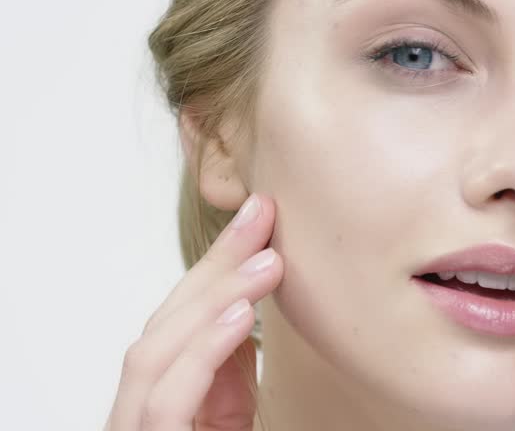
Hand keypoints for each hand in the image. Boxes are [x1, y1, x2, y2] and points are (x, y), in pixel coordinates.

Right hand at [104, 193, 281, 429]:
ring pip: (156, 351)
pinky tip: (240, 316)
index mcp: (150, 393)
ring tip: (267, 262)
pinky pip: (166, 401)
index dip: (214, 265)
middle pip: (164, 323)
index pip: (176, 318)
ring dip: (214, 298)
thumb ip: (225, 366)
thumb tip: (239, 308)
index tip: (256, 220)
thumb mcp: (226, 412)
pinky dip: (202, 352)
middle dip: (215, 265)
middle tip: (263, 217)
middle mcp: (132, 409)